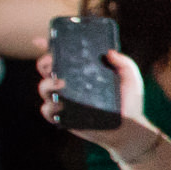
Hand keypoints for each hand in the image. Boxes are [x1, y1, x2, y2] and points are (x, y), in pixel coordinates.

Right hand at [36, 42, 152, 153]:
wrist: (129, 128)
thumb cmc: (130, 103)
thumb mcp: (131, 78)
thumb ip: (124, 62)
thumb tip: (109, 52)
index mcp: (83, 72)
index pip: (62, 56)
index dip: (48, 46)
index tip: (39, 41)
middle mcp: (71, 84)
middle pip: (47, 69)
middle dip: (44, 62)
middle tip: (52, 61)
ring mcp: (66, 100)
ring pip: (43, 88)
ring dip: (46, 83)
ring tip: (61, 83)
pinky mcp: (65, 118)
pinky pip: (47, 111)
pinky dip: (48, 107)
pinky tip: (60, 105)